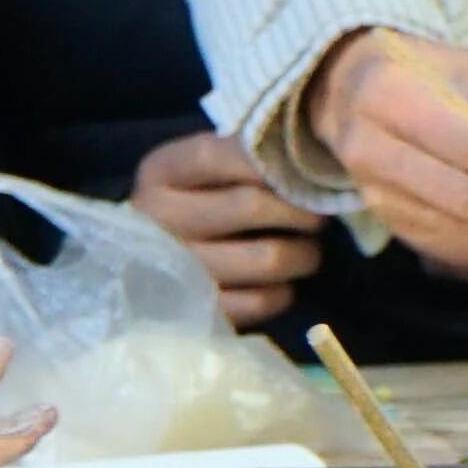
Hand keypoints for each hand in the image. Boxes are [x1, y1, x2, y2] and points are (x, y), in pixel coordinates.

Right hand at [130, 125, 328, 327]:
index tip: (303, 169)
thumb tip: (309, 161)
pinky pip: (262, 301)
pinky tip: (280, 282)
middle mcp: (161, 220)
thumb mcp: (203, 170)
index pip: (215, 155)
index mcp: (160, 173)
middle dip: (301, 209)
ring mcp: (179, 270)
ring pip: (268, 258)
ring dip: (303, 254)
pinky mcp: (200, 311)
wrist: (149, 265)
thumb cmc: (194, 205)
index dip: (267, 161)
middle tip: (318, 213)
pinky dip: (284, 292)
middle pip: (250, 205)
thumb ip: (244, 157)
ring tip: (306, 249)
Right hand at [307, 28, 467, 269]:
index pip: (461, 145)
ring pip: (458, 231)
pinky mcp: (394, 226)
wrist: (356, 98)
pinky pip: (452, 249)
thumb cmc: (424, 75)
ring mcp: (379, 198)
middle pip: (459, 198)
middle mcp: (373, 154)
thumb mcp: (466, 68)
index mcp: (387, 99)